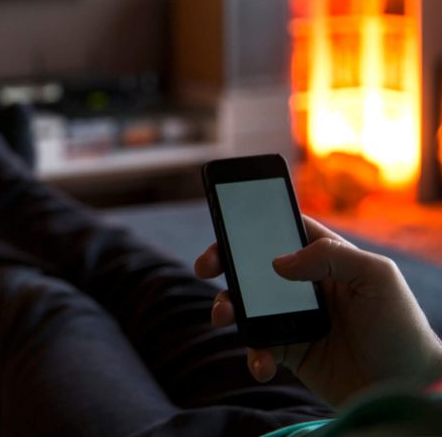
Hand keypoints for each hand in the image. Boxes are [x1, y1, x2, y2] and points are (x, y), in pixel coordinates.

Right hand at [195, 216, 441, 405]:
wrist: (408, 388)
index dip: (249, 224)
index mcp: (326, 258)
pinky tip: (262, 363)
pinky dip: (251, 354)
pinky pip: (256, 346)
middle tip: (206, 268)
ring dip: (226, 308)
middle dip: (223, 263)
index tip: (224, 226)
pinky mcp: (289, 350)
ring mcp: (293, 318)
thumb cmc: (401, 326)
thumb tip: (277, 262)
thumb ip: (330, 256)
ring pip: (245, 304)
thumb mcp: (378, 276)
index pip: (281, 229)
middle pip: (252, 264)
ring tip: (224, 319)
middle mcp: (305, 285)